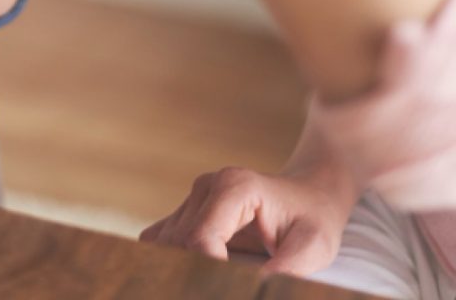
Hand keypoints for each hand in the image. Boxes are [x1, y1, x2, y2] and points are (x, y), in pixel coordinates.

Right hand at [139, 165, 353, 277]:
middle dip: (194, 277)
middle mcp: (206, 186)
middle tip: (221, 292)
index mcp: (234, 186)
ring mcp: (194, 196)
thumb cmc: (313, 219)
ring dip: (182, 272)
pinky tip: (190, 281)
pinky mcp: (188, 209)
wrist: (309, 194)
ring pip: (165, 243)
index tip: (229, 292)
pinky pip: (161, 238)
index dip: (208, 274)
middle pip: (179, 242)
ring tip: (210, 288)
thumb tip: (256, 293)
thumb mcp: (313, 248)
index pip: (201, 238)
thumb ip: (286, 272)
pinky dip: (169, 262)